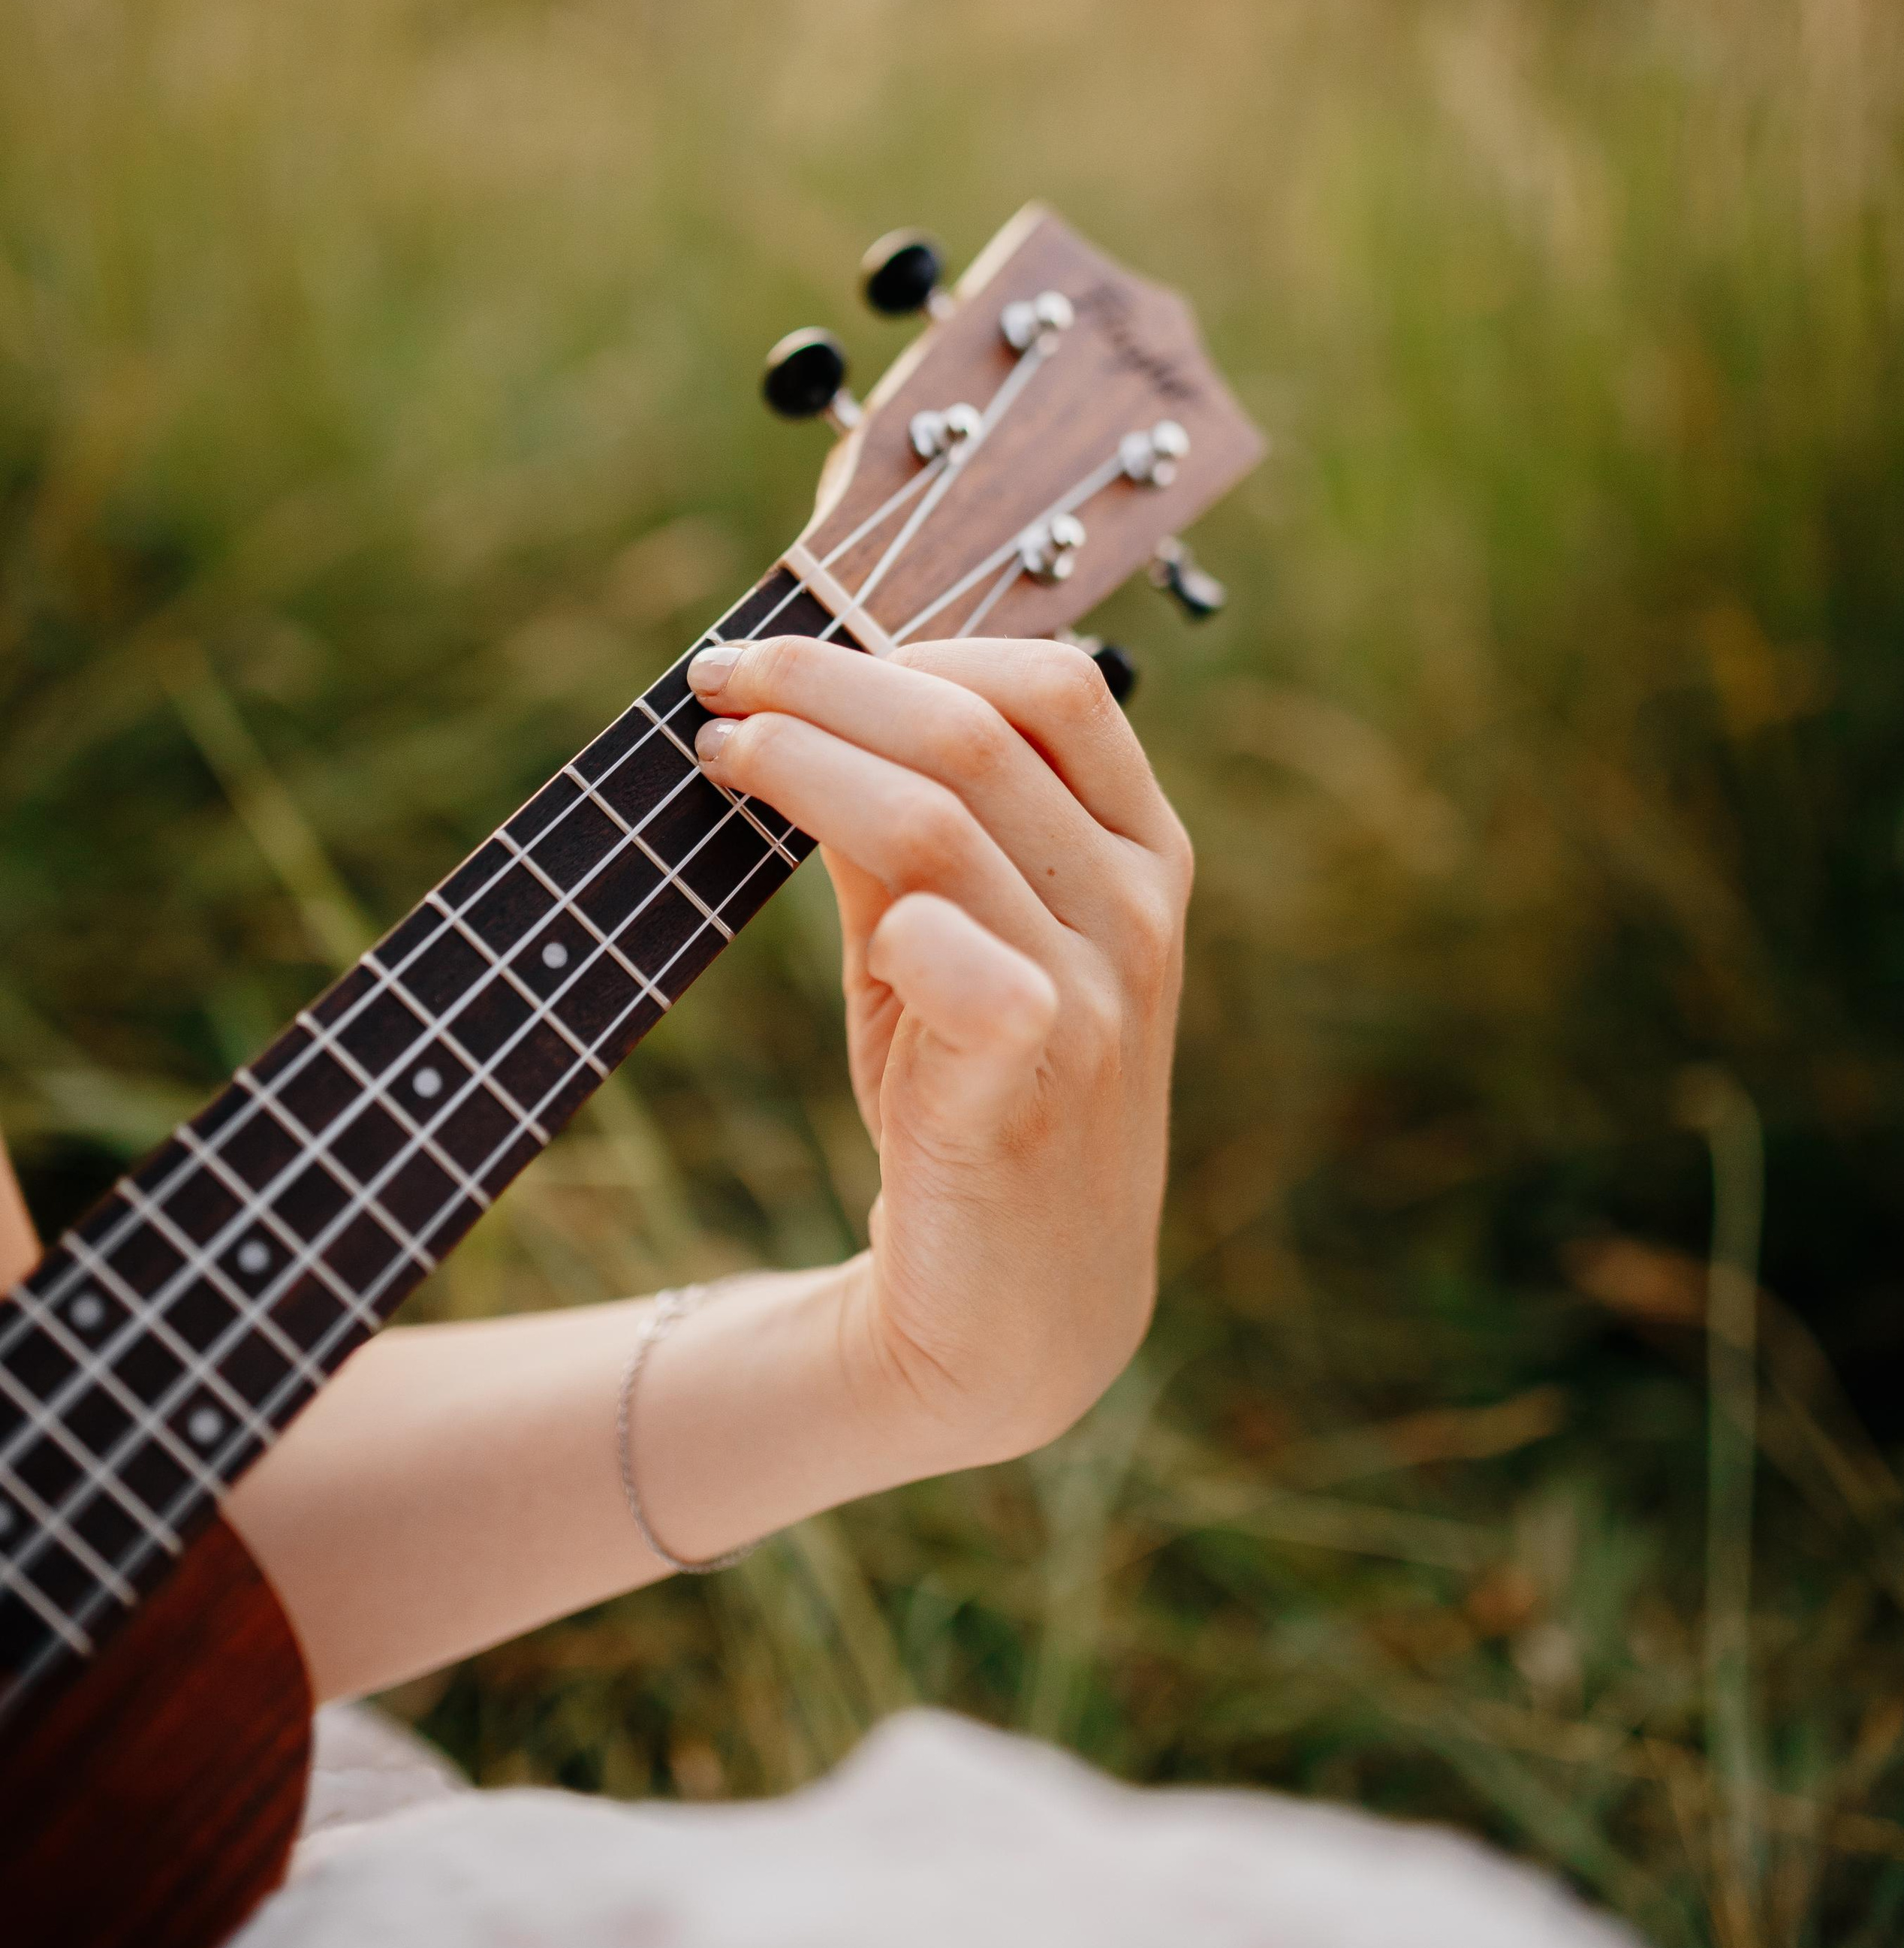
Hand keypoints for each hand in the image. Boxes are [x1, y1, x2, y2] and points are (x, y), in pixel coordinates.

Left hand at [686, 634, 1191, 1466]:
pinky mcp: (1037, 1079)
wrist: (1014, 1305)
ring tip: (722, 754)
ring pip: (945, 817)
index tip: (788, 649)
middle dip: (828, 682)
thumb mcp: (944, 938)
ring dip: (811, 765)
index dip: (912, 642)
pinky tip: (826, 907)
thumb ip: (902, 830)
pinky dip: (890, 916)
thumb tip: (799, 706)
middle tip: (720, 677)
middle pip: (977, 728)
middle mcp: (1136, 906)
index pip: (1054, 684)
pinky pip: (960, 955)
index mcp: (1139, 848)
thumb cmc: (971, 1089)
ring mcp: (1100, 994)